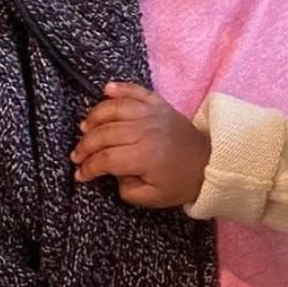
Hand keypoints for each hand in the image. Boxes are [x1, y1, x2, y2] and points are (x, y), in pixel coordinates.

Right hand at [71, 81, 210, 208]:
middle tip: (76, 155)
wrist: (211, 162)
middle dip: (86, 145)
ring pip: (115, 109)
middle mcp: (146, 131)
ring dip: (95, 116)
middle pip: (105, 133)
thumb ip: (127, 190)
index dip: (89, 167)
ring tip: (84, 128)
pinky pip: (137, 91)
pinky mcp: (159, 104)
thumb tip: (112, 174)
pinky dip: (121, 88)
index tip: (80, 174)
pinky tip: (105, 89)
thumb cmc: (181, 182)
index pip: (107, 159)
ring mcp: (152, 114)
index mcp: (145, 157)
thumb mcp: (153, 198)